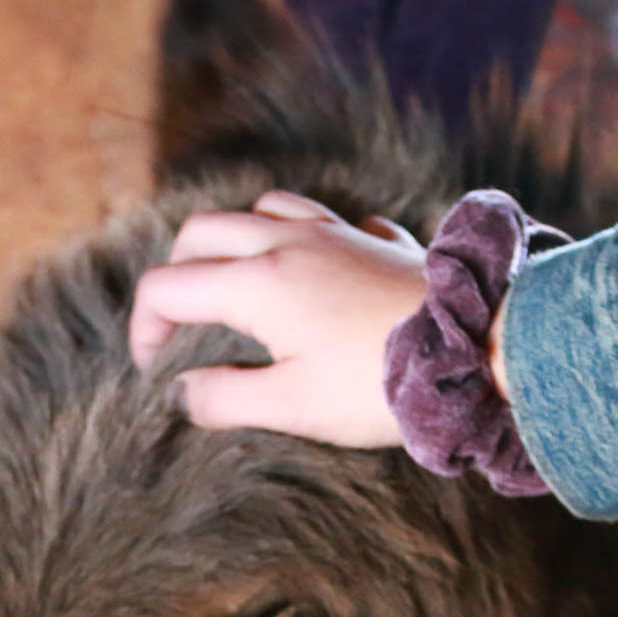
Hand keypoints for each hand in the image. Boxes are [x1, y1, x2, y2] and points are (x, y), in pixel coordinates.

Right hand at [129, 190, 427, 447]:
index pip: (169, 287)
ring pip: (262, 207)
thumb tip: (182, 393)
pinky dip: (302, 237)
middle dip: (177, 273)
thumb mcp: (291, 407)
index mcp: (257, 283)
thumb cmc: (378, 386)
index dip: (146, 328)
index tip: (154, 369)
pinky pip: (327, 219)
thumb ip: (225, 398)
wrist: (472, 352)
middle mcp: (289, 243)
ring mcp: (337, 234)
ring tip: (235, 284)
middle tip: (179, 323)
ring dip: (234, 240)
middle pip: (203, 232)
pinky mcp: (377, 243)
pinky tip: (314, 271)